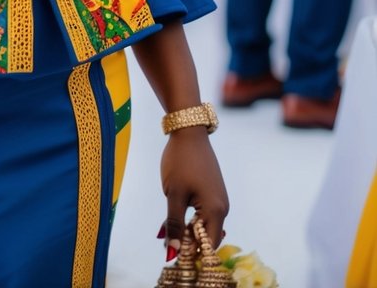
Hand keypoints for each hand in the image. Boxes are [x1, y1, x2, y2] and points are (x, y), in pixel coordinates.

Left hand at [159, 128, 228, 257]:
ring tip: (167, 229)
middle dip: (188, 243)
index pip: (208, 246)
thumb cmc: (181, 162)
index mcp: (216, 211)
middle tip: (166, 242)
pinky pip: (203, 213)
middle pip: (207, 237)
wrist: (189, 132)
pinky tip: (175, 215)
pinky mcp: (213, 191)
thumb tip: (173, 252)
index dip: (192, 254)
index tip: (174, 255)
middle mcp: (222, 208)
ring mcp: (218, 199)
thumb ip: (174, 224)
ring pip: (204, 225)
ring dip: (187, 230)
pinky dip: (190, 218)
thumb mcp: (174, 194)